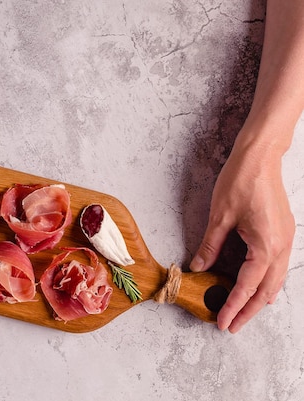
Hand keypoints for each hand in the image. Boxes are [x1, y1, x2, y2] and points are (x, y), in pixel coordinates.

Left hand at [190, 134, 294, 332]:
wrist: (260, 157)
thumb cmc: (240, 181)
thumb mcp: (219, 217)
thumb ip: (210, 246)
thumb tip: (199, 267)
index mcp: (266, 246)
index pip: (247, 286)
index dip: (233, 306)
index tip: (222, 322)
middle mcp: (281, 247)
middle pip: (266, 291)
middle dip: (248, 310)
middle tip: (232, 326)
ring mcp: (286, 240)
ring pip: (275, 281)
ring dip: (259, 299)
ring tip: (241, 312)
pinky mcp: (283, 233)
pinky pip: (277, 267)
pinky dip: (266, 282)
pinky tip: (254, 287)